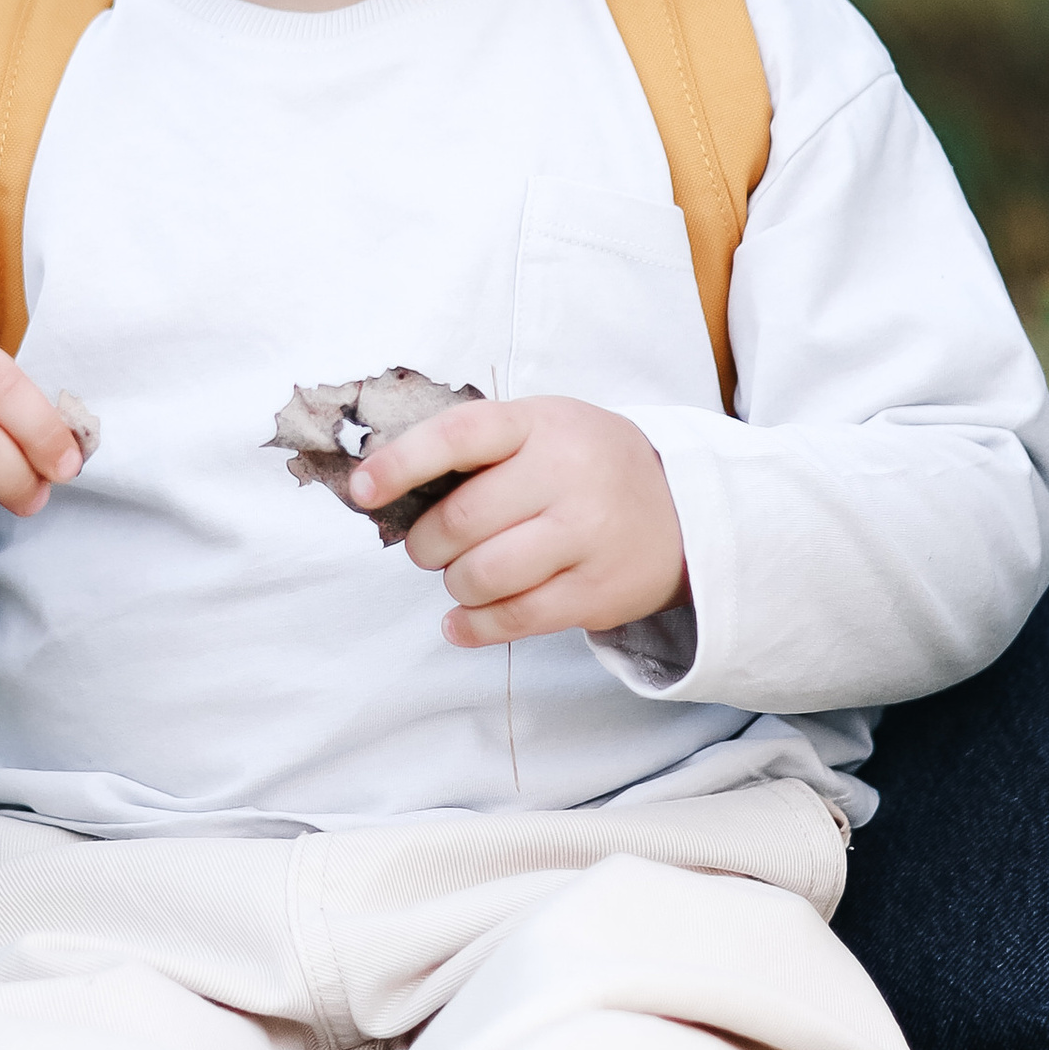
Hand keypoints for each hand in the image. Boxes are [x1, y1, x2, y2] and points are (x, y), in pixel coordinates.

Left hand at [349, 394, 688, 647]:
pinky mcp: (597, 592)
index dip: (401, 463)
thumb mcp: (544, 428)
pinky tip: (463, 621)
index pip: (459, 436)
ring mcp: (587, 536)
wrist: (686, 512)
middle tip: (430, 547)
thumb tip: (386, 486)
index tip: (363, 490)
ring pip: (482, 575)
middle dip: (426, 544)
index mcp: (542, 423)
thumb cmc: (587, 465)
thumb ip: (479, 448)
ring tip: (464, 575)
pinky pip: (514, 619)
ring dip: (455, 583)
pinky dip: (473, 626)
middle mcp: (568, 474)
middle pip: (461, 521)